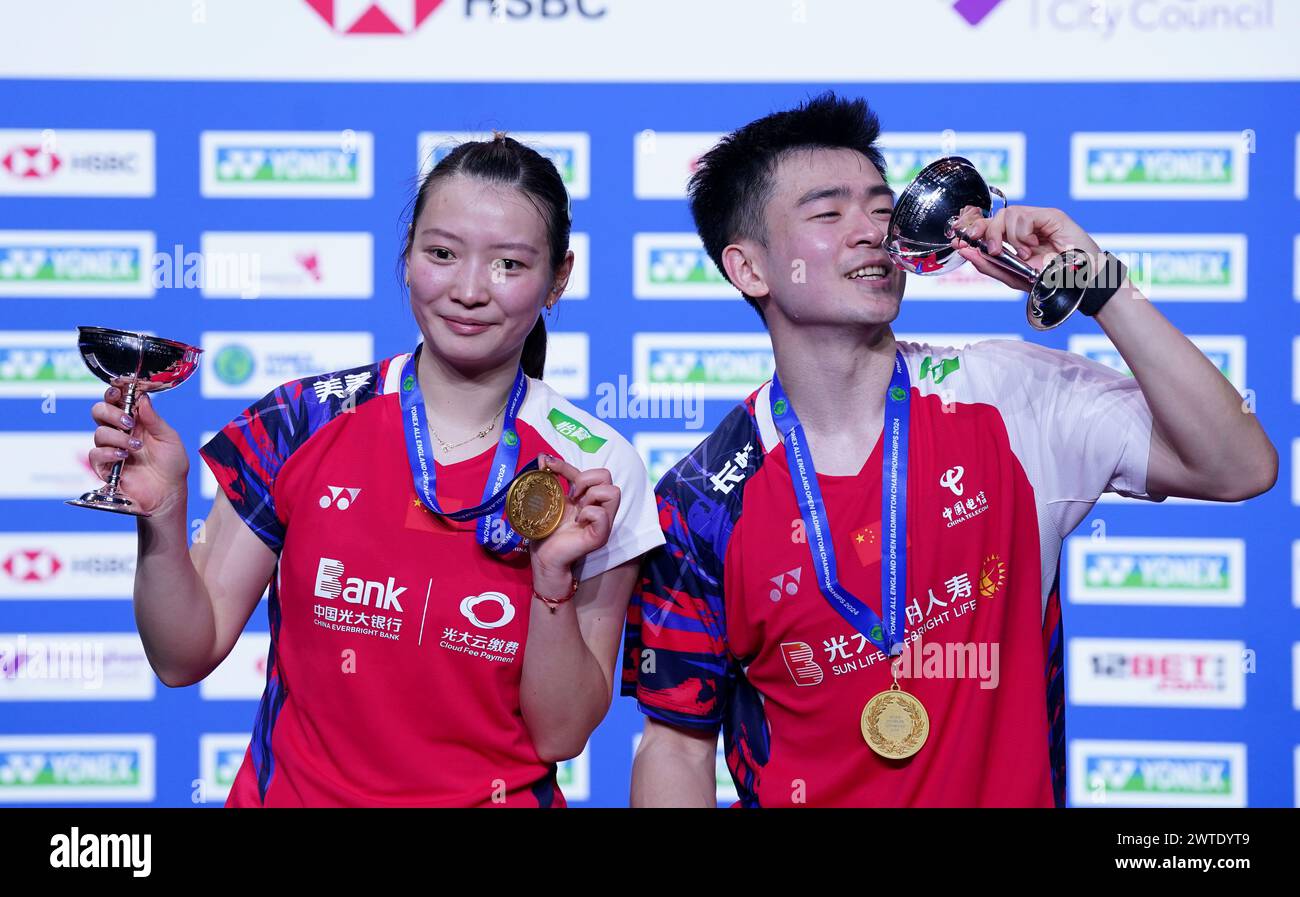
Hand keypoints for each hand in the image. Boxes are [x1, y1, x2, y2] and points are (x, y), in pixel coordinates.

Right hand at [89, 385, 189, 514]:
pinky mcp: (104, 467)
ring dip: (117, 437)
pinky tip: (123, 456)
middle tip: (128, 422)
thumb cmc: (172, 465)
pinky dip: (108, 453)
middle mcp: (120, 432)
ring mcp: (111, 449)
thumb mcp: (169, 438)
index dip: (114, 392)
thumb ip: (154, 419)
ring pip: (99, 433)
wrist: (169, 493)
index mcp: (136, 421)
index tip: (119, 390)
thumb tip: (142, 397)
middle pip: (99, 411)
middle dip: (110, 412)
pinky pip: (95, 454)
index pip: (117, 400)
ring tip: (136, 447)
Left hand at [528, 454, 620, 584]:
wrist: (544, 555)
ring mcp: (603, 522)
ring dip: (591, 495)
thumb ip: (551, 479)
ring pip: (613, 491)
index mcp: (588, 498)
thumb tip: (543, 456)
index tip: (548, 465)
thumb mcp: (550, 499)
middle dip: (586, 479)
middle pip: (608, 476)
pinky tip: (577, 522)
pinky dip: (588, 514)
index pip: (589, 471)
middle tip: (571, 496)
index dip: (568, 465)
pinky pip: (602, 515)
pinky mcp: (600, 535)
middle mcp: (599, 507)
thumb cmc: (547, 529)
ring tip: (577, 510)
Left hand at [950, 204, 1100, 289]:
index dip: (972, 230)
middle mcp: (1024, 228)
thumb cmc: (1050, 282)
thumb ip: (989, 265)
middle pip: (993, 217)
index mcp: (1013, 241)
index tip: (960, 241)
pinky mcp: (1050, 215)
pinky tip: (1032, 245)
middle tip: (994, 251)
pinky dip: (1021, 233)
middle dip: (985, 232)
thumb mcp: (1013, 277)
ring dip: (1009, 237)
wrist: (1079, 284)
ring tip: (1024, 254)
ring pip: (1006, 214)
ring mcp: (1037, 220)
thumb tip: (965, 251)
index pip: (987, 227)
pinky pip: (1022, 215)